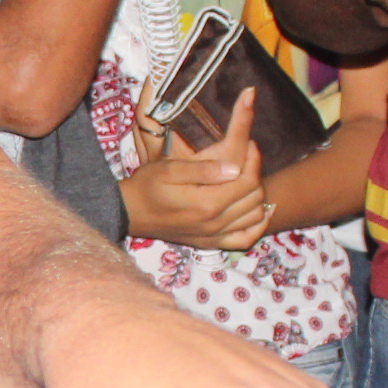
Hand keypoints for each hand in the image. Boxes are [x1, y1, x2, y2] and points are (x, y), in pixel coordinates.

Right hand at [122, 92, 272, 252]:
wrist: (130, 213)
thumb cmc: (147, 186)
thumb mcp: (170, 170)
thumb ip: (203, 169)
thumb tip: (235, 168)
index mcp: (207, 203)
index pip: (248, 181)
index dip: (254, 160)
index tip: (251, 144)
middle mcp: (215, 223)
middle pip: (255, 197)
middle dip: (257, 173)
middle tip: (249, 157)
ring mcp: (214, 236)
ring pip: (255, 216)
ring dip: (258, 195)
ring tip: (248, 178)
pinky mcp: (211, 243)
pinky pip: (246, 238)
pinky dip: (258, 225)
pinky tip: (257, 210)